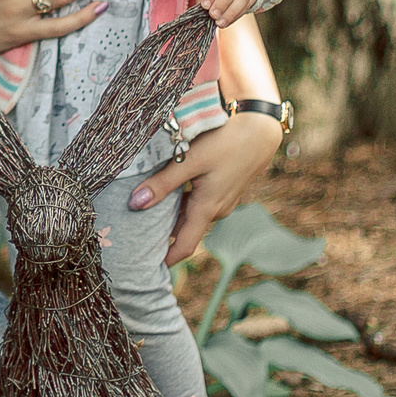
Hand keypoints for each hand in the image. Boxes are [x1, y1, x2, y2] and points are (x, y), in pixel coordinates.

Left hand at [126, 111, 284, 266]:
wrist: (261, 130)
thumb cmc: (226, 142)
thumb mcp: (189, 160)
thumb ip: (162, 183)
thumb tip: (134, 204)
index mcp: (207, 208)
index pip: (185, 245)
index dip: (168, 258)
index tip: (149, 266)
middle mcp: (217, 209)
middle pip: (186, 229)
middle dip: (165, 235)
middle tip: (138, 236)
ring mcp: (223, 199)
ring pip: (192, 214)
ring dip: (173, 216)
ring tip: (147, 213)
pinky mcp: (225, 187)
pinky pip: (201, 202)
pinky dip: (184, 202)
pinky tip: (170, 190)